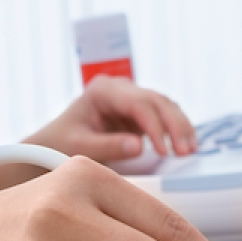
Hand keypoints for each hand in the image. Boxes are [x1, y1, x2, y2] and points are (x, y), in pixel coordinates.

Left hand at [30, 75, 197, 162]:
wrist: (51, 144)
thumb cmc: (59, 143)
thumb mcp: (79, 147)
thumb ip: (108, 147)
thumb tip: (139, 147)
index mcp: (103, 90)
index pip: (138, 103)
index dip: (155, 126)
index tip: (164, 151)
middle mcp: (120, 89)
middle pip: (157, 100)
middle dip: (175, 125)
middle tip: (186, 151)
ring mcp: (131, 99)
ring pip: (165, 105)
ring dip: (180, 126)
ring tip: (191, 150)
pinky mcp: (138, 113)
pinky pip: (164, 116)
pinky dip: (176, 129)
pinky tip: (187, 144)